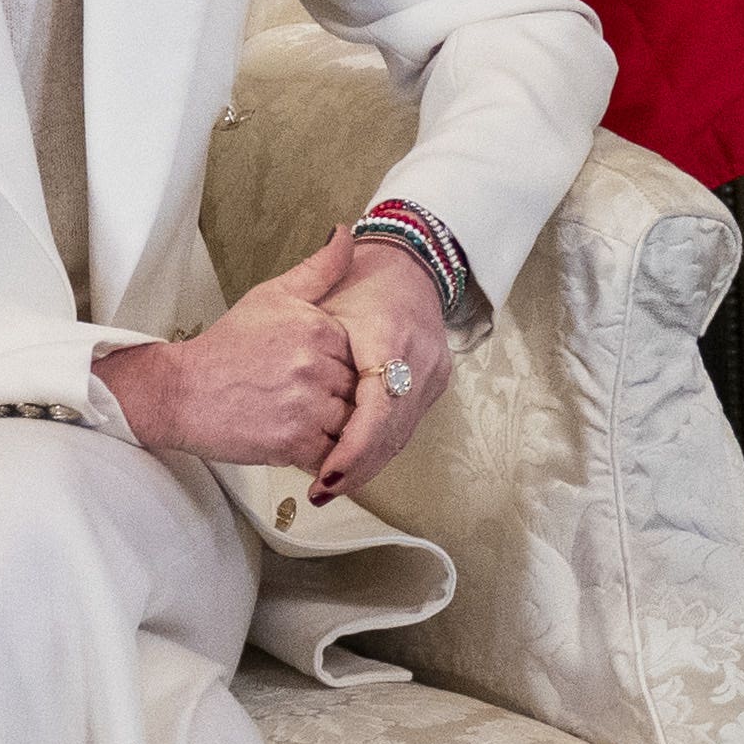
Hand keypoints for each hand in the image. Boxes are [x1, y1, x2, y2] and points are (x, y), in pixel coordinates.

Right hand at [103, 232, 364, 469]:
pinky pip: (334, 454)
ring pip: (350, 423)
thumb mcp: (271, 296)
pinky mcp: (295, 443)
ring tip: (297, 417)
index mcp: (319, 327)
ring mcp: (307, 405)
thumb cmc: (225, 347)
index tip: (313, 370)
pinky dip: (323, 453)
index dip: (342, 366)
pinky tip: (296, 439)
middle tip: (302, 397)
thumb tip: (346, 233)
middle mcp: (317, 365)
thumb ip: (318, 269)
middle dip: (340, 398)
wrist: (179, 391)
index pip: (363, 353)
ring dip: (333, 427)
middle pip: (359, 390)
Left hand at [307, 240, 455, 507]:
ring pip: (401, 434)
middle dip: (357, 467)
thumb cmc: (364, 279)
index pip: (378, 408)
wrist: (413, 270)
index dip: (354, 448)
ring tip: (331, 484)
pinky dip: (378, 448)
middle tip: (322, 490)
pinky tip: (351, 464)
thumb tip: (310, 252)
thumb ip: (313, 286)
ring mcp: (432, 376)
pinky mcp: (433, 386)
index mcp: (391, 337)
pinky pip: (406, 426)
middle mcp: (420, 361)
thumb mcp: (330, 286)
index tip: (325, 474)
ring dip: (368, 464)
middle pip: (392, 431)